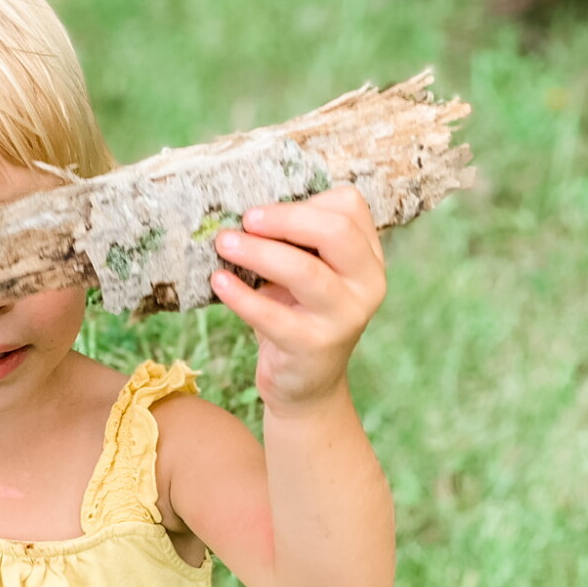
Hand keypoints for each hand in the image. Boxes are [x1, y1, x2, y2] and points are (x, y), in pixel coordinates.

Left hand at [210, 186, 385, 415]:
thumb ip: (294, 242)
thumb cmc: (298, 315)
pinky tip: (219, 281)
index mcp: (368, 258)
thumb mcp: (305, 272)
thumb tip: (247, 213)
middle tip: (245, 219)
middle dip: (285, 219)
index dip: (304, 202)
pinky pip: (273, 315)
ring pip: (305, 271)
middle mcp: (367, 285)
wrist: (304, 384)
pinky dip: (241, 295)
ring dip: (259, 252)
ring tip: (224, 243)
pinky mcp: (314, 346)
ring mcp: (345, 317)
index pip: (349, 207)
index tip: (264, 212)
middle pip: (336, 232)